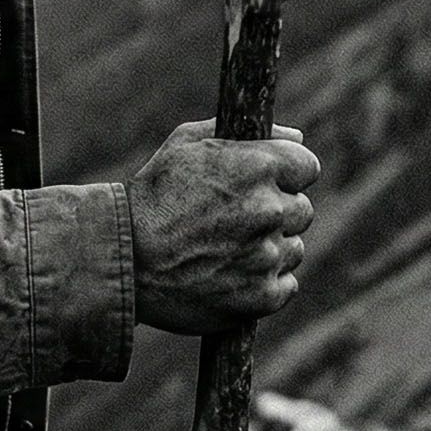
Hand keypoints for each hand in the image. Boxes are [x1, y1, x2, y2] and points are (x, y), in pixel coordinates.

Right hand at [125, 120, 318, 334]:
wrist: (123, 260)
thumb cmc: (151, 197)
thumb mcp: (186, 144)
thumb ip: (247, 134)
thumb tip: (298, 136)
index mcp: (258, 166)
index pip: (307, 166)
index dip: (285, 176)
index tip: (264, 186)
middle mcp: (270, 209)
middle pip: (302, 209)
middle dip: (276, 213)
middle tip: (235, 221)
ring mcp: (268, 255)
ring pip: (293, 248)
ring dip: (269, 249)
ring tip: (224, 250)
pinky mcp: (263, 295)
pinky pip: (285, 285)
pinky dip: (263, 283)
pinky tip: (230, 276)